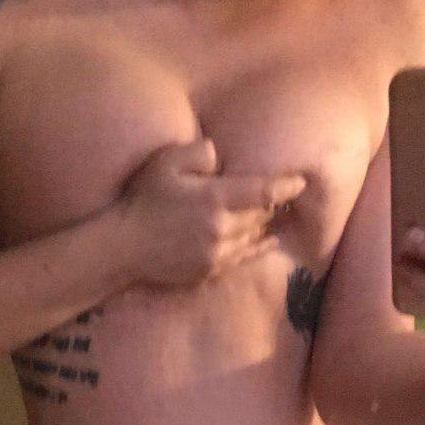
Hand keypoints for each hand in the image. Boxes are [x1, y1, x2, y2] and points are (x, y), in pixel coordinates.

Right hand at [120, 138, 305, 288]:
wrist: (123, 248)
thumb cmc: (141, 201)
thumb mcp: (165, 163)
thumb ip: (198, 152)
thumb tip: (220, 155)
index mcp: (215, 199)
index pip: (262, 192)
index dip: (285, 186)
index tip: (301, 182)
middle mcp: (222, 229)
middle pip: (261, 216)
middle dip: (275, 205)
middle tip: (290, 196)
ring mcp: (217, 254)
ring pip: (253, 238)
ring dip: (266, 226)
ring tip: (280, 216)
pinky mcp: (209, 271)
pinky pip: (241, 258)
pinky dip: (257, 248)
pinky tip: (266, 242)